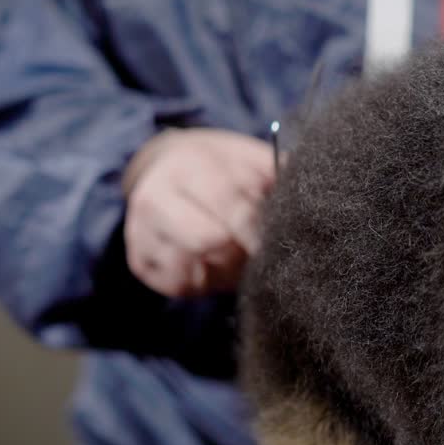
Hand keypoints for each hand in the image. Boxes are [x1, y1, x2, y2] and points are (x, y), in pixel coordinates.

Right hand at [121, 128, 274, 296]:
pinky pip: (182, 285)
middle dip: (241, 250)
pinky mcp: (140, 263)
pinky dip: (208, 281)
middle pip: (207, 240)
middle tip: (258, 250)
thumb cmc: (220, 169)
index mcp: (183, 167)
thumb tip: (303, 191)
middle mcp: (152, 200)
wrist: (169, 171)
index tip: (276, 238)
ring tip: (237, 254)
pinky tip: (216, 264)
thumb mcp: (245, 159)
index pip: (226, 202)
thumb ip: (272, 174)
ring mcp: (140, 233)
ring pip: (193, 268)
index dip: (255, 225)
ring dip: (226, 268)